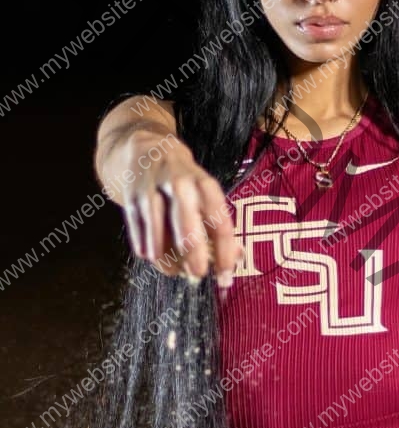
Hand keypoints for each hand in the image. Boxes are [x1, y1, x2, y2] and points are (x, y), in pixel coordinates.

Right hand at [121, 132, 243, 283]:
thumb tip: (238, 258)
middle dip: (194, 254)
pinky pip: (138, 229)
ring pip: (158, 229)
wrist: (148, 151)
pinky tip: (153, 257)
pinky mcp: (132, 197)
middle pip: (187, 223)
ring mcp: (153, 189)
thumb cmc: (185, 182)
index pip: (220, 223)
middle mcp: (180, 183)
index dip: (224, 253)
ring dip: (165, 256)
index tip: (225, 276)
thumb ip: (219, 226)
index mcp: (205, 185)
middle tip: (198, 274)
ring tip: (174, 271)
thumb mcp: (206, 194)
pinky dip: (145, 247)